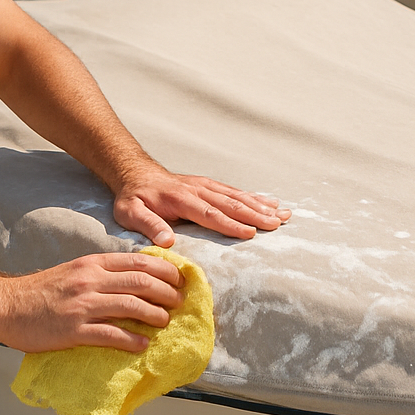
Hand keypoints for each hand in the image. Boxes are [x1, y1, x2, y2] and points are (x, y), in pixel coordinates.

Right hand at [0, 252, 185, 352]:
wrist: (6, 305)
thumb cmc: (40, 290)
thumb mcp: (73, 270)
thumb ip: (101, 272)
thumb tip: (134, 279)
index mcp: (92, 264)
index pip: (137, 262)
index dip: (164, 271)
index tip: (179, 280)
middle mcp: (90, 280)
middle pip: (140, 282)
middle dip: (166, 292)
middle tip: (178, 302)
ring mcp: (82, 305)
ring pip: (131, 306)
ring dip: (154, 315)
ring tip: (165, 322)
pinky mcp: (73, 330)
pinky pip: (110, 334)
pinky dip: (131, 340)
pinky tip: (142, 345)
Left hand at [113, 165, 289, 246]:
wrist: (136, 174)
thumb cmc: (133, 198)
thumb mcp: (130, 213)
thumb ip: (148, 225)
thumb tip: (167, 241)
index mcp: (180, 199)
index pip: (209, 214)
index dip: (230, 224)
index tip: (250, 233)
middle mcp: (198, 189)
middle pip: (230, 203)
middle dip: (255, 214)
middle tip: (278, 224)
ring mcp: (206, 185)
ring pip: (237, 196)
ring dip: (261, 206)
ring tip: (284, 214)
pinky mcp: (210, 185)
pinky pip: (235, 192)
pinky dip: (255, 198)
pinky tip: (271, 204)